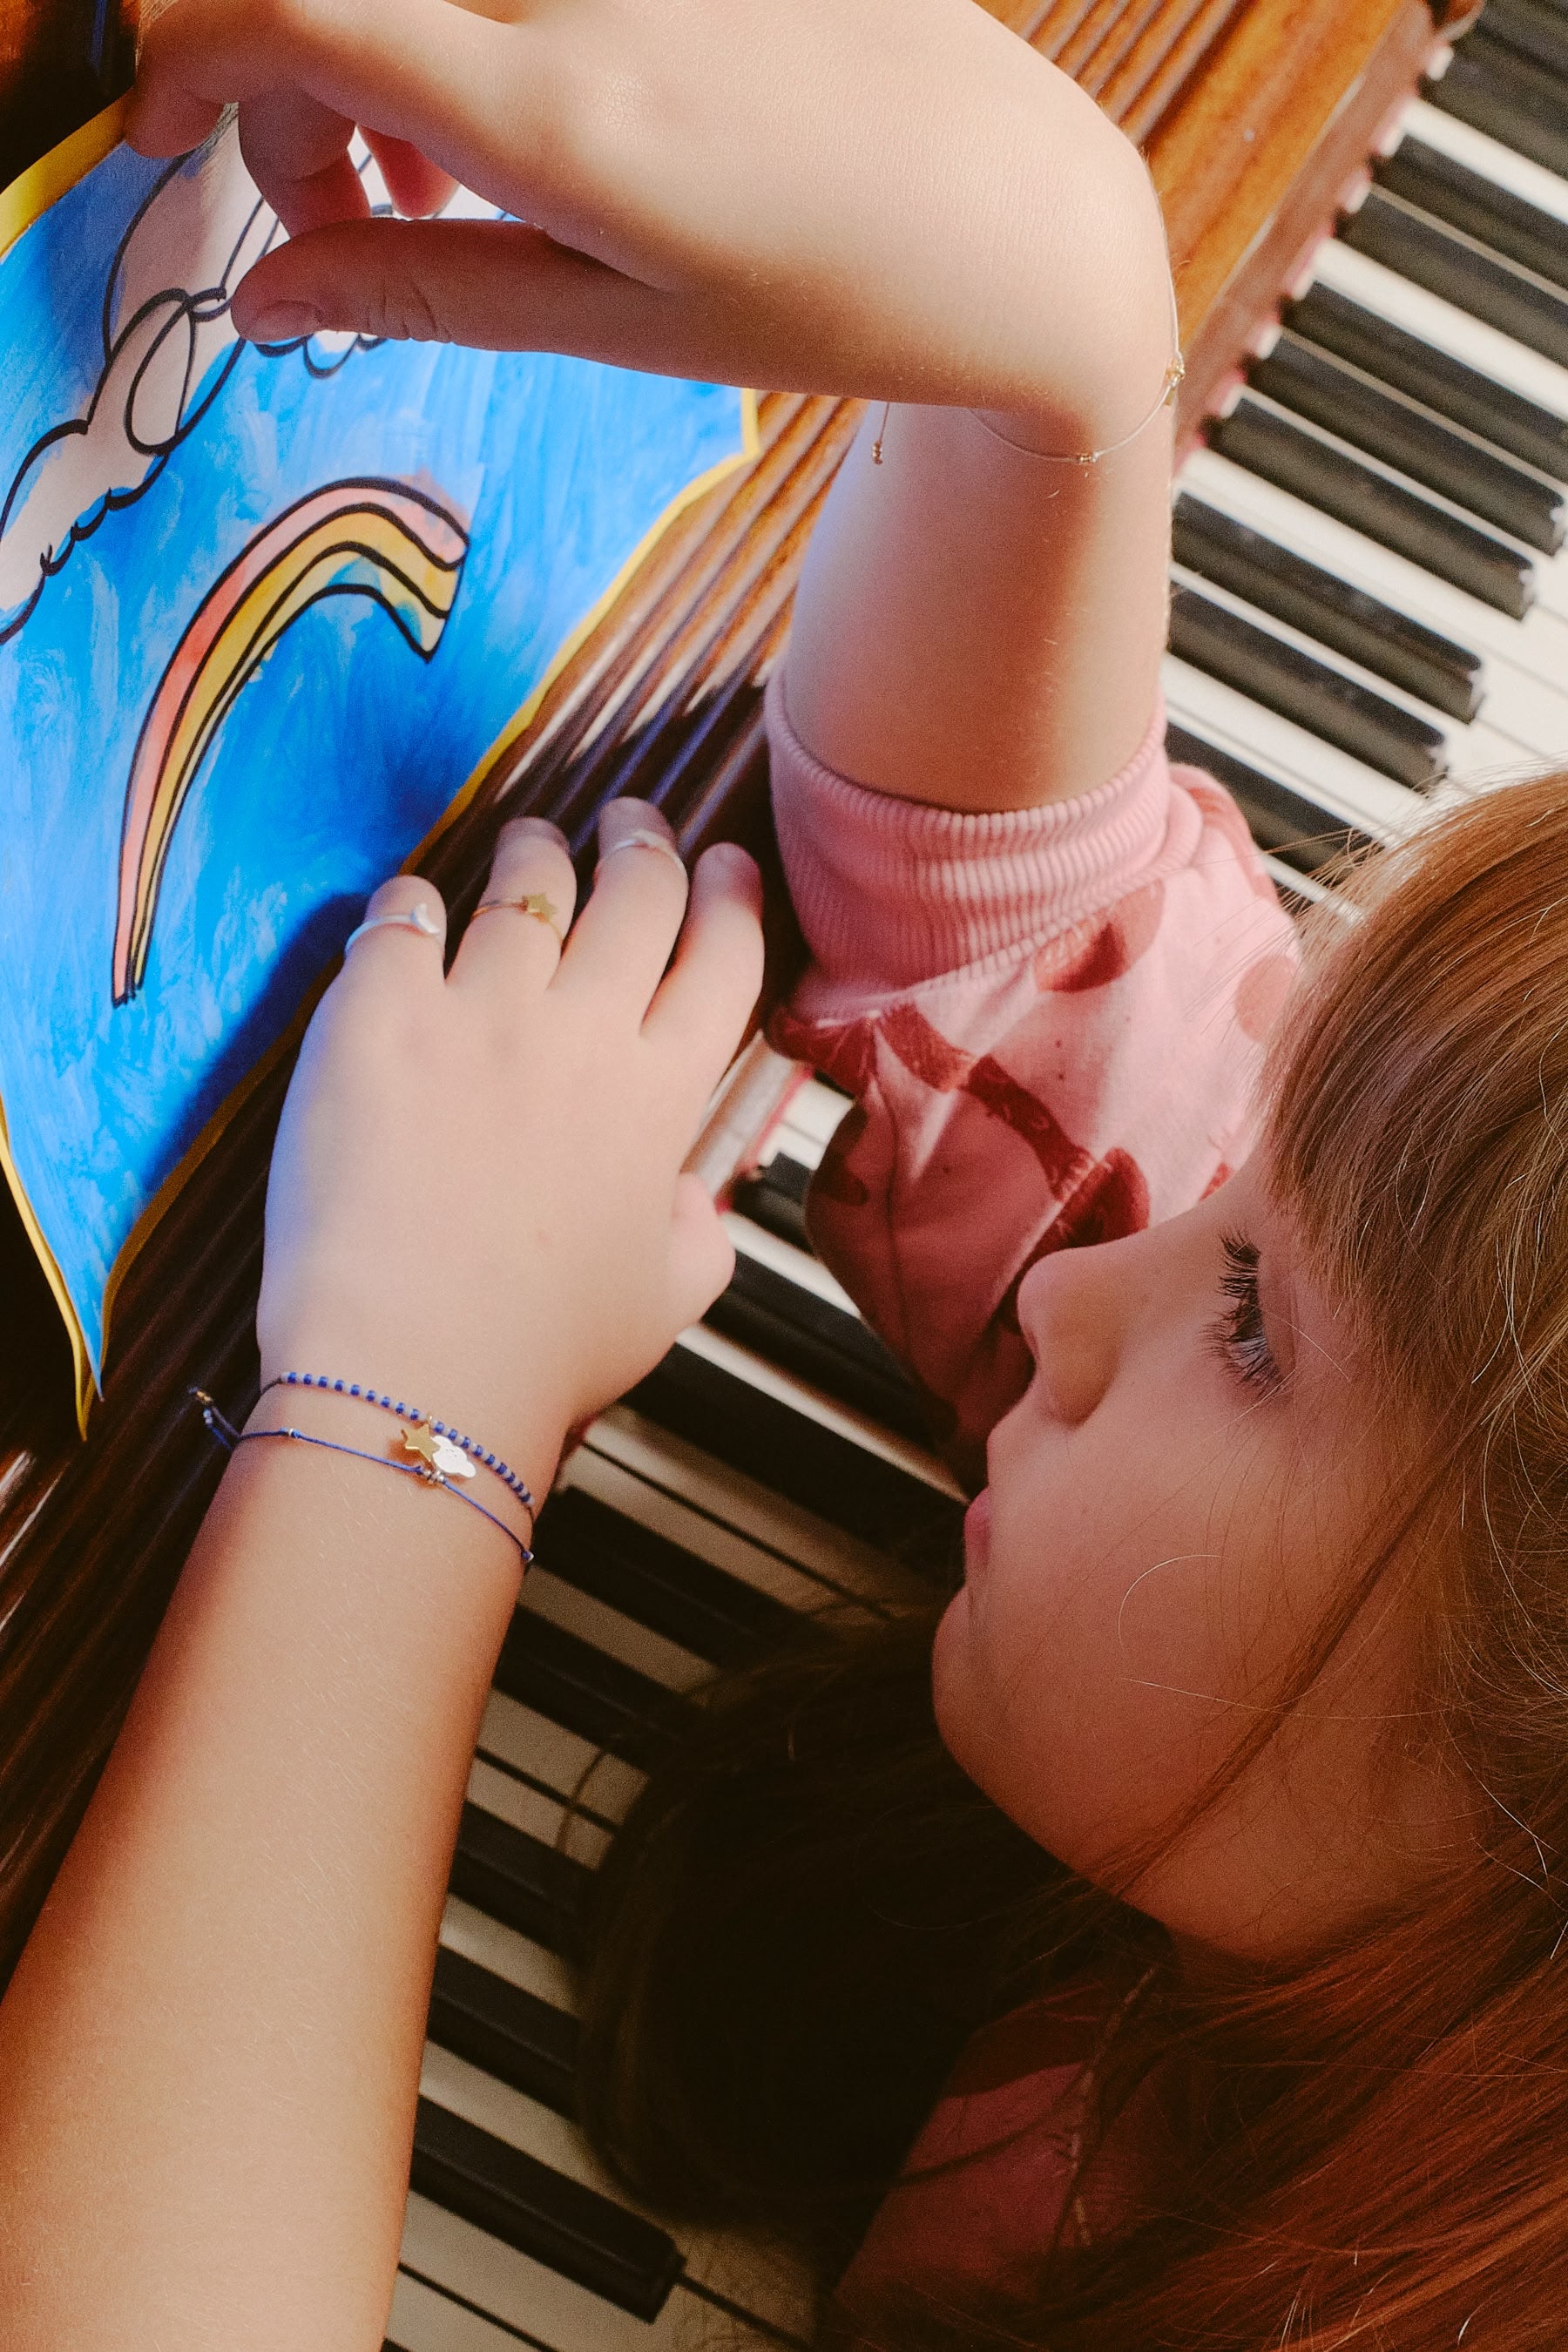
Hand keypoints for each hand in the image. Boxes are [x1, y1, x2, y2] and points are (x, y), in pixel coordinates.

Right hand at [126, 0, 1172, 437]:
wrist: (1017, 216)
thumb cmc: (833, 299)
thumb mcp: (621, 327)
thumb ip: (423, 290)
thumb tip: (262, 293)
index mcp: (563, 113)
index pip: (284, 9)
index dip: (174, 57)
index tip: (148, 138)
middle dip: (271, 82)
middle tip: (338, 208)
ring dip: (371, 52)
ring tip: (444, 177)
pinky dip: (465, 29)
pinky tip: (525, 106)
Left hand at [256, 802, 763, 1483]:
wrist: (415, 1371)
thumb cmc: (546, 1352)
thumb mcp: (669, 1300)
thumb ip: (697, 1231)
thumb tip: (687, 1194)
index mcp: (661, 1093)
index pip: (723, 955)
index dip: (730, 895)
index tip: (723, 863)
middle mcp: (584, 1029)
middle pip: (637, 890)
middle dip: (642, 840)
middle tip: (629, 823)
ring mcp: (480, 1011)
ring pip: (527, 883)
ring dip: (537, 854)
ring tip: (530, 847)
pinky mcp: (379, 1015)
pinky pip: (405, 914)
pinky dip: (413, 903)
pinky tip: (410, 915)